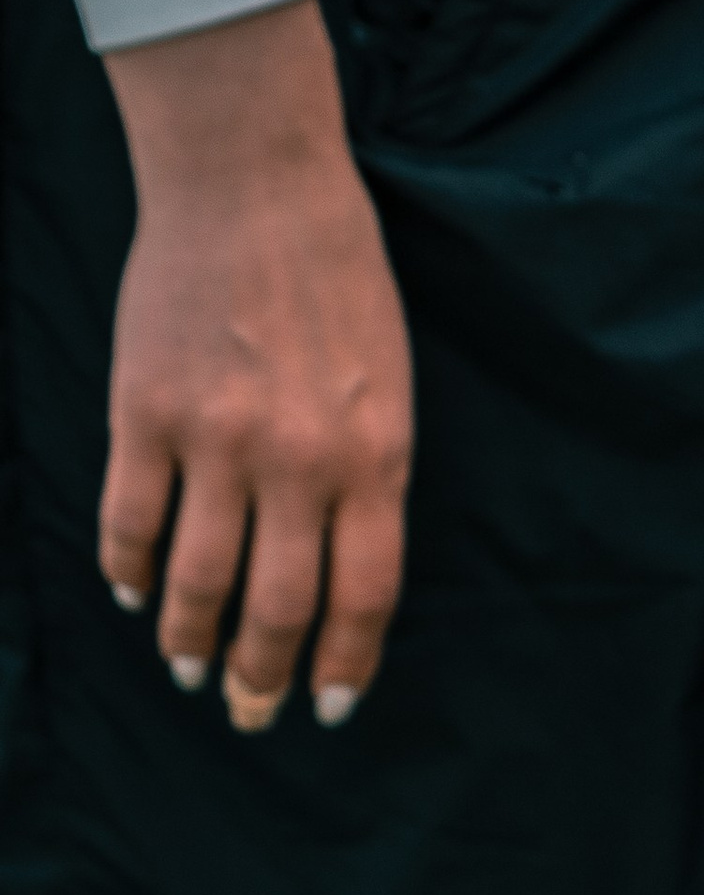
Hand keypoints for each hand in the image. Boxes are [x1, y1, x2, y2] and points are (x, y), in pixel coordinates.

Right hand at [99, 0, 412, 730]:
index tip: (328, 707)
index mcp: (375, 456)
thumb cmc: (335, 278)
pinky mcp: (144, 410)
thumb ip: (367, 475)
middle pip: (279, 607)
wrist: (251, 181)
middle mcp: (298, 462)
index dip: (345, 664)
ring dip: (190, 639)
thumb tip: (335, 569)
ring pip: (197, 578)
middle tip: (250, 713)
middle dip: (264, 676)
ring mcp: (215, 439)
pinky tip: (130, 595)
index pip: (365, 595)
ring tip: (188, 670)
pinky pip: (131, 518)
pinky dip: (126, 570)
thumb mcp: (387, 383)